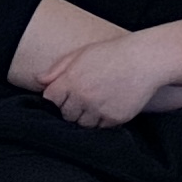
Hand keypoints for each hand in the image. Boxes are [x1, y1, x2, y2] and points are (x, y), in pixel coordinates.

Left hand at [40, 29, 164, 129]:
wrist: (143, 60)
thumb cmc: (111, 54)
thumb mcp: (80, 54)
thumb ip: (57, 69)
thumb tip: (38, 80)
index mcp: (71, 79)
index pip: (50, 99)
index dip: (55, 98)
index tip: (62, 96)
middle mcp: (83, 96)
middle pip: (65, 114)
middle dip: (69, 109)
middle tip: (81, 99)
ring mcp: (99, 109)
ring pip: (82, 124)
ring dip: (84, 117)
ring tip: (95, 103)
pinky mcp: (114, 118)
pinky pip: (100, 127)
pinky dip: (101, 121)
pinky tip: (107, 107)